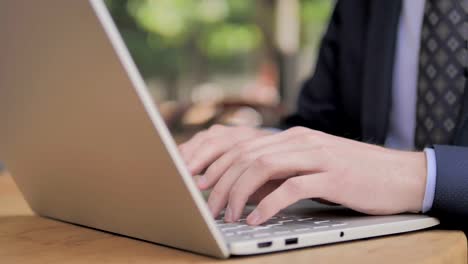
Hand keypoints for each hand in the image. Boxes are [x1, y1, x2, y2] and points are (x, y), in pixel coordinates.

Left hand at [185, 126, 426, 225]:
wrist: (400, 174)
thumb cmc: (353, 174)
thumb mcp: (311, 167)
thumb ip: (279, 172)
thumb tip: (244, 189)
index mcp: (293, 137)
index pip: (243, 146)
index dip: (217, 165)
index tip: (200, 186)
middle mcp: (301, 141)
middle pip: (247, 156)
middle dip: (221, 182)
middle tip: (208, 207)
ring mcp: (317, 156)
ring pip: (263, 168)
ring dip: (239, 194)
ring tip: (228, 215)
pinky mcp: (332, 176)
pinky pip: (291, 187)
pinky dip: (268, 205)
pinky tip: (256, 219)